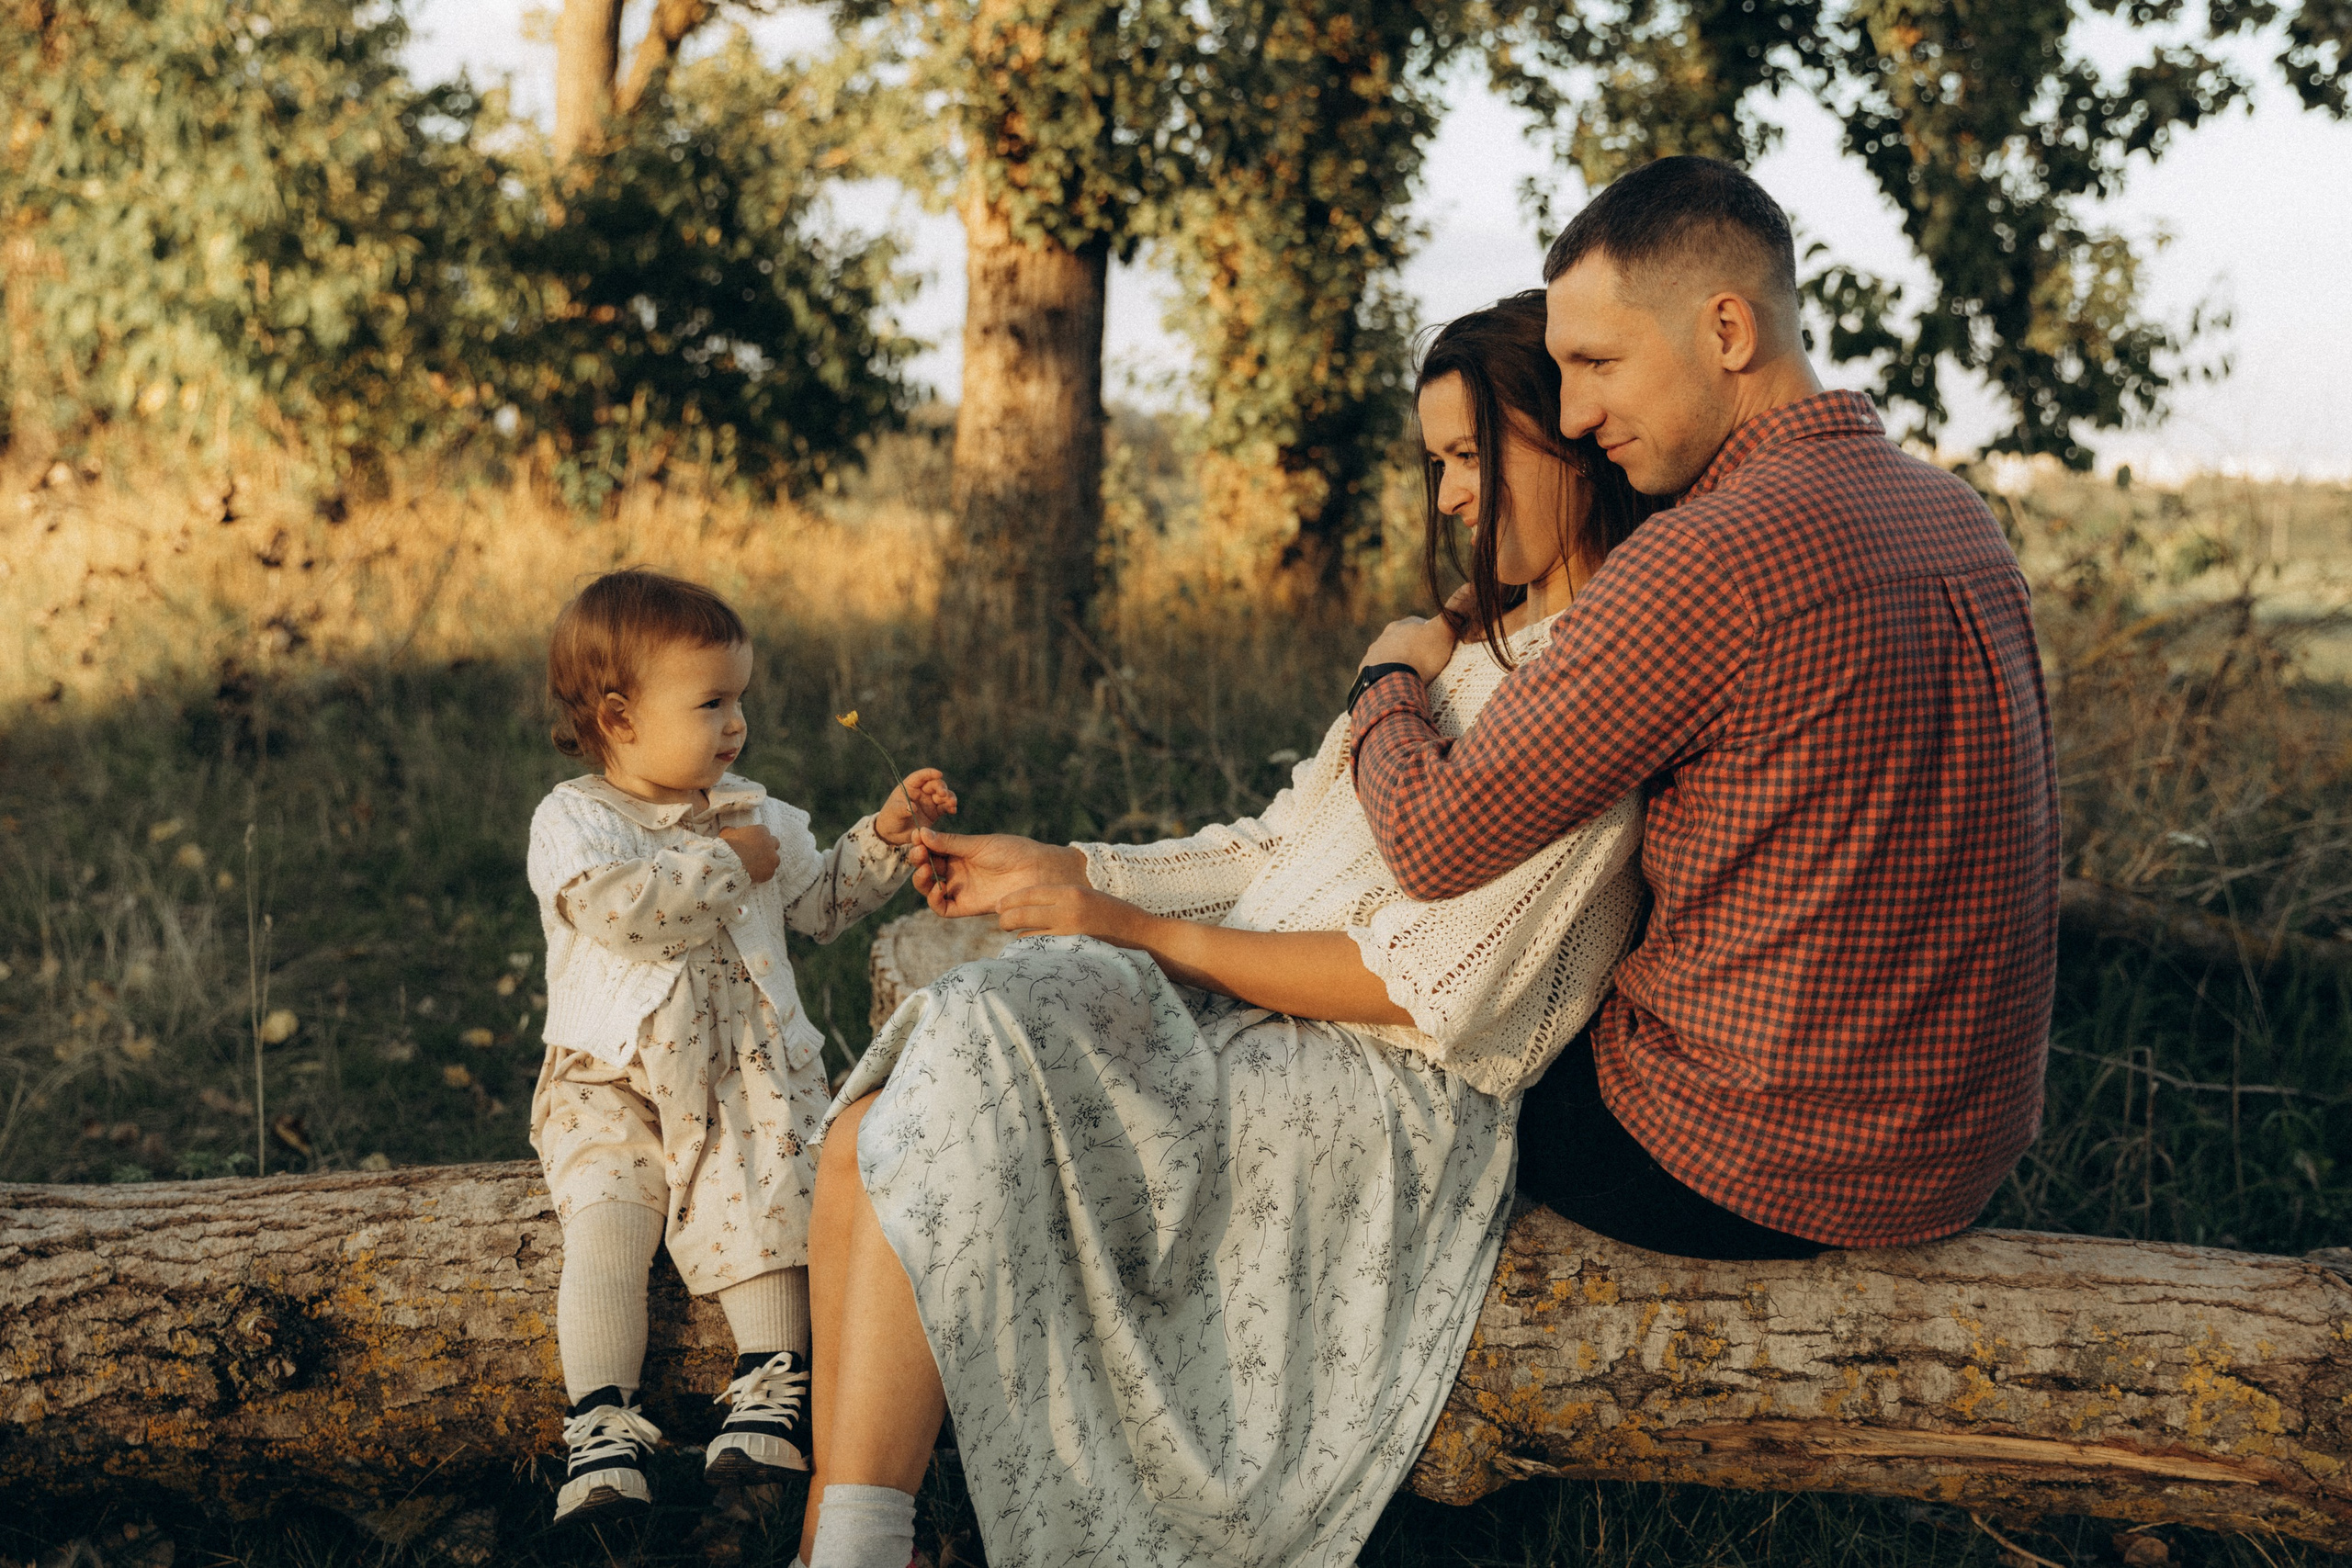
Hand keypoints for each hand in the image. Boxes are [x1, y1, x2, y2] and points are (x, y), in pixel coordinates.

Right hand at [718, 825, 780, 883]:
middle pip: (774, 844)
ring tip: (756, 866)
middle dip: (768, 848)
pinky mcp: (770, 871)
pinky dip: (763, 874)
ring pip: (774, 859)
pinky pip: (769, 872)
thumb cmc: (728, 846)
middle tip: (757, 854)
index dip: (758, 838)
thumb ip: (732, 830)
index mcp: (761, 831)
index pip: (764, 832)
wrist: (729, 864)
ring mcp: (772, 858)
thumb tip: (730, 830)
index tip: (752, 843)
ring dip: (768, 862)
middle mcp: (770, 843)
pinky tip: (754, 875)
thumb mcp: (727, 833)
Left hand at [875, 767, 957, 845]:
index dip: (930, 774)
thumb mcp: (894, 812)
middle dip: (941, 787)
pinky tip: (953, 810)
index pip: (921, 777)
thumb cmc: (890, 819)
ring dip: (949, 797)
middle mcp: (921, 792)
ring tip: (952, 803)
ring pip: (943, 795)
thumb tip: (912, 807)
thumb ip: (902, 808)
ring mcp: (929, 801)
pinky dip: (950, 807)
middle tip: (944, 794)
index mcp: (910, 787)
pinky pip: (945, 807)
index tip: (939, 774)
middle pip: (935, 784)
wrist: (894, 834)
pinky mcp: (935, 812)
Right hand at [909, 830, 1087, 918]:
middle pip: (927, 868)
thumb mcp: (978, 844)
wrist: (1035, 870)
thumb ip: (950, 842)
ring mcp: (961, 888)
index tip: (916, 837)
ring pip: (930, 888)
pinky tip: (936, 889)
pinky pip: (943, 908)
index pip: (931, 849)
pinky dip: (934, 900)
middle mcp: (957, 871)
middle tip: (919, 853)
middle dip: (919, 860)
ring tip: (925, 869)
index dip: (921, 845)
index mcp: (959, 852)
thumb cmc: (1011, 851)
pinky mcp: (967, 906)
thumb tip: (921, 833)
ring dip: (922, 880)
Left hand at [996, 884, 1154, 947]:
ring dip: (1023, 937)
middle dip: (1006, 919)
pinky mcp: (1073, 954)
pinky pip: (1043, 953)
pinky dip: (1037, 952)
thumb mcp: (1089, 898)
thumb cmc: (1116, 917)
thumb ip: (1061, 900)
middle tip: (1002, 923)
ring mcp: (1069, 934)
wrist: (1145, 937)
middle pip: (1021, 914)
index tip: (999, 905)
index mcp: (1071, 892)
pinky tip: (1038, 954)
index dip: (1010, 900)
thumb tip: (1028, 906)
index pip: (1029, 893)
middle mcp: (1067, 911)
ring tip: (1024, 938)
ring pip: (1028, 936)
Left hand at [1359, 611, 1457, 682]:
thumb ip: (1454, 612)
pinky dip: (1389, 680)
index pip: (1417, 624)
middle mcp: (1383, 638)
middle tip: (1427, 665)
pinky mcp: (1366, 676)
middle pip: (1402, 641)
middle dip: (1412, 650)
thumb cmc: (1420, 655)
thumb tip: (1469, 585)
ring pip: (1389, 659)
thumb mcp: (1442, 632)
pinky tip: (1399, 687)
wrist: (1391, 681)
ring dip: (1400, 666)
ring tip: (1413, 679)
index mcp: (1400, 626)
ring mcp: (1372, 657)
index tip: (1439, 645)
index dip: (1430, 633)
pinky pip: (1380, 676)